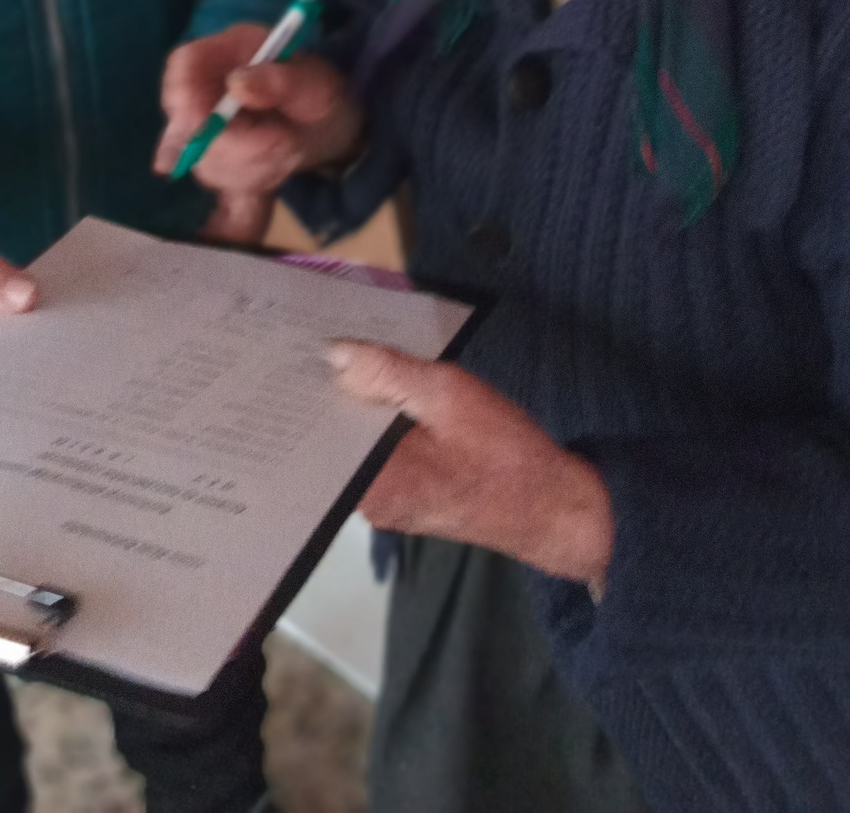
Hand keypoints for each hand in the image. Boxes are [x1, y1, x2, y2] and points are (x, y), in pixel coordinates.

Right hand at [156, 26, 364, 243]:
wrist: (328, 124)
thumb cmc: (320, 92)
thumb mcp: (313, 83)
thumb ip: (280, 80)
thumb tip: (237, 84)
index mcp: (227, 50)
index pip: (183, 64)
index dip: (184, 96)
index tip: (210, 125)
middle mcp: (208, 84)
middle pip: (186, 120)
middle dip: (234, 146)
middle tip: (283, 146)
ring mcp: (205, 121)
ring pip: (204, 157)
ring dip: (251, 165)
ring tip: (289, 151)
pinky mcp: (213, 153)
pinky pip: (218, 175)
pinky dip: (251, 177)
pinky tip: (277, 165)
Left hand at [329, 342, 613, 589]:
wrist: (554, 509)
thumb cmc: (506, 453)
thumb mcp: (449, 395)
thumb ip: (388, 372)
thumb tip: (334, 353)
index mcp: (372, 484)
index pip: (319, 431)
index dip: (309, 387)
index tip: (295, 349)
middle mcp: (368, 504)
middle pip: (335, 437)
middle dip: (334, 391)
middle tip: (322, 340)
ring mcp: (388, 504)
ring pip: (359, 444)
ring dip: (361, 405)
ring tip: (352, 356)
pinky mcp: (407, 497)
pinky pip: (379, 454)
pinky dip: (381, 424)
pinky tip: (388, 390)